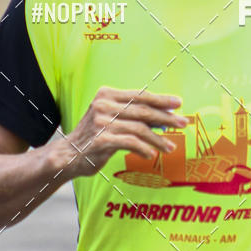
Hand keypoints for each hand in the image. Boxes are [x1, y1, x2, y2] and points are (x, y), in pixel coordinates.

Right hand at [62, 86, 187, 177]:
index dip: (161, 100)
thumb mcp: (110, 119)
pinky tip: (151, 154)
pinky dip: (144, 149)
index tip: (178, 103)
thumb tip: (164, 117)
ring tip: (170, 147)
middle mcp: (104, 105)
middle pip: (143, 110)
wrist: (67, 155)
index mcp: (107, 95)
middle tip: (183, 123)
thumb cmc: (93, 137)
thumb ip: (132, 115)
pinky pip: (131, 143)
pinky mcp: (102, 140)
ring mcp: (102, 122)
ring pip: (140, 129)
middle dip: (166, 117)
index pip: (140, 95)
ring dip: (158, 139)